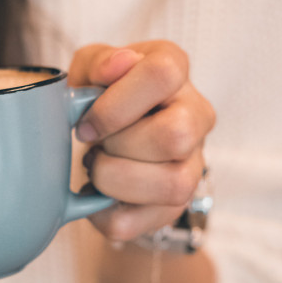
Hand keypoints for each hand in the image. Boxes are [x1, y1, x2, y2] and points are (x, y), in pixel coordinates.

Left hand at [68, 41, 214, 242]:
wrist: (109, 132)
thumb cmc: (101, 93)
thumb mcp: (91, 67)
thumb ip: (100, 60)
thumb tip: (116, 65)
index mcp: (174, 69)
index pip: (162, 76)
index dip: (114, 104)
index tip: (86, 121)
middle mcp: (196, 115)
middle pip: (175, 136)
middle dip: (118, 144)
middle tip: (95, 141)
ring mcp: (193, 163)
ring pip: (172, 185)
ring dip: (114, 179)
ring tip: (97, 166)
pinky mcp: (175, 204)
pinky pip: (139, 222)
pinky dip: (102, 212)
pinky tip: (93, 193)